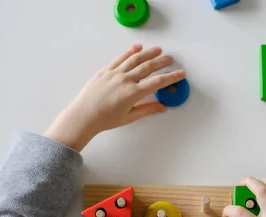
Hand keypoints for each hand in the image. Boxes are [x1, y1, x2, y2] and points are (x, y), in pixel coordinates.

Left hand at [44, 44, 184, 151]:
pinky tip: (137, 48)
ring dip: (148, 53)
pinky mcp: (105, 70)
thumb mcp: (129, 117)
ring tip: (158, 50)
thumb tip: (163, 107)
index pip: (157, 82)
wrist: (84, 115)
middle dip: (162, 62)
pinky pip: (120, 58)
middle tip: (171, 59)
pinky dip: (130, 52)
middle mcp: (125, 80)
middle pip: (148, 67)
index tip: (181, 73)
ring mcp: (115, 73)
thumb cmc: (105, 120)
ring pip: (135, 59)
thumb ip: (147, 110)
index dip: (171, 77)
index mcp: (133, 93)